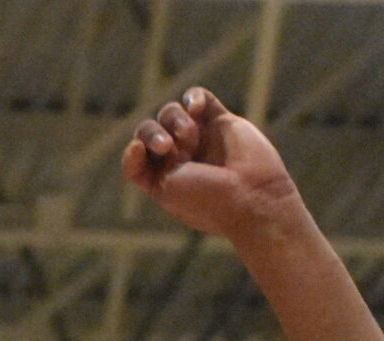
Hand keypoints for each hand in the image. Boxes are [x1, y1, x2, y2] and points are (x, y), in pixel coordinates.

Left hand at [122, 87, 299, 241]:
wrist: (250, 197)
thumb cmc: (206, 199)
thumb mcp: (163, 189)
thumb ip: (142, 168)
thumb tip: (135, 144)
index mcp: (162, 177)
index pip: (137, 153)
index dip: (134, 150)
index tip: (138, 150)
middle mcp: (179, 156)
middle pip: (150, 130)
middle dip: (152, 133)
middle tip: (167, 146)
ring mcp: (200, 138)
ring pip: (170, 112)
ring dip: (174, 120)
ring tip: (189, 135)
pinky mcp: (221, 121)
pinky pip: (198, 97)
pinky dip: (193, 97)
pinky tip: (196, 107)